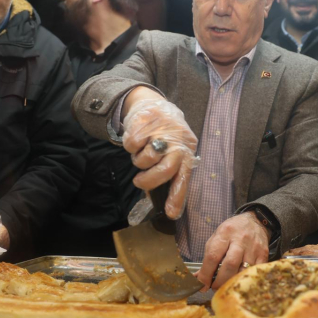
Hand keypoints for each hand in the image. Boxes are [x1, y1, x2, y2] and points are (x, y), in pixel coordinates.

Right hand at [122, 93, 198, 219]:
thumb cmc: (163, 136)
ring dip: (139, 161)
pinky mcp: (145, 121)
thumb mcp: (172, 151)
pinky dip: (130, 146)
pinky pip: (132, 145)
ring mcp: (161, 129)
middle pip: (165, 170)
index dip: (177, 196)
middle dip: (149, 181)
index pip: (184, 176)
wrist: (152, 104)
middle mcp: (177, 140)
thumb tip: (159, 199)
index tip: (171, 213)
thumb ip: (168, 172)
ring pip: (145, 159)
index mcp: (187, 150)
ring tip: (141, 153)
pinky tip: (137, 140)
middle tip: (140, 182)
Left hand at [195, 212, 269, 290]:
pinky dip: (245, 280)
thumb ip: (208, 257)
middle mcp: (240, 240)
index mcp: (224, 234)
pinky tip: (239, 282)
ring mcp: (253, 248)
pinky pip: (254, 272)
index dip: (206, 274)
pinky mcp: (264, 255)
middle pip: (230, 265)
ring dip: (233, 283)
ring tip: (226, 286)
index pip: (213, 256)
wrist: (255, 221)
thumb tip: (198, 278)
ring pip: (243, 271)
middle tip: (214, 288)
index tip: (202, 285)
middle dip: (220, 281)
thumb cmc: (232, 231)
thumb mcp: (217, 237)